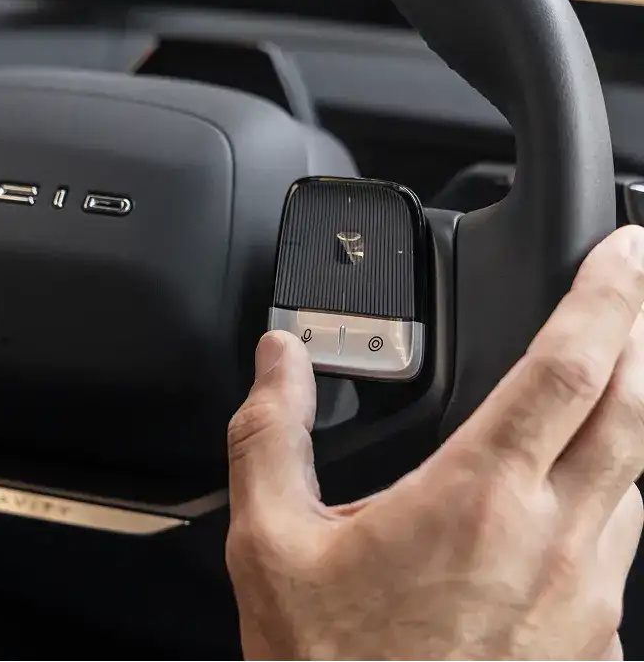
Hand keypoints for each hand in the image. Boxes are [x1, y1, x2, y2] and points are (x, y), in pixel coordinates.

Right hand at [226, 225, 643, 660]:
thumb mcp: (270, 543)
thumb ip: (270, 434)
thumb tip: (278, 359)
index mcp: (475, 500)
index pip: (568, 368)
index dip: (606, 296)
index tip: (623, 252)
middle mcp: (551, 543)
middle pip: (633, 408)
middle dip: (643, 331)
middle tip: (641, 284)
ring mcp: (587, 598)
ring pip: (637, 476)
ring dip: (629, 415)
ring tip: (609, 380)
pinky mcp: (595, 643)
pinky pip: (622, 544)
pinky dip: (609, 495)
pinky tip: (571, 495)